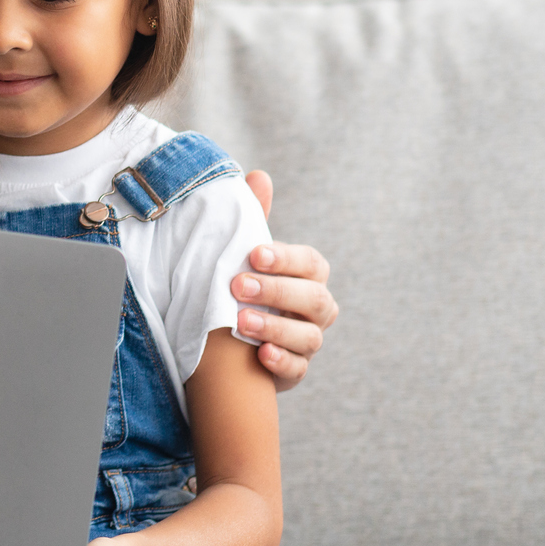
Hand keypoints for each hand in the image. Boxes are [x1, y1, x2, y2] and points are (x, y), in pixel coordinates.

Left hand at [237, 170, 336, 390]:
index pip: (310, 263)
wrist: (228, 334)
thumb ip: (254, 219)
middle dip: (277, 292)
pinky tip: (259, 355)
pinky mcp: (294, 370)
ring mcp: (308, 341)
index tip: (253, 254)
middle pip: (315, 300)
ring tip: (241, 321)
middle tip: (237, 286)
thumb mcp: (245, 254)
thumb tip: (258, 176)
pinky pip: (299, 369)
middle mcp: (316, 308)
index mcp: (309, 275)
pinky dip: (281, 362)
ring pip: (309, 337)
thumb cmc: (243, 284)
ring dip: (275, 328)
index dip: (285, 259)